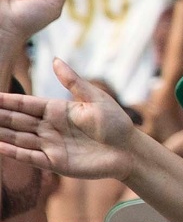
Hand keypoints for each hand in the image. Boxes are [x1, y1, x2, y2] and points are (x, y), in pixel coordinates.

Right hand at [0, 60, 141, 180]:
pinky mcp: (55, 162)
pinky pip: (30, 156)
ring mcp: (51, 145)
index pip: (25, 104)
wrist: (130, 151)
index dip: (7, 101)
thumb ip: (73, 82)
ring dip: (1, 133)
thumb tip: (55, 59)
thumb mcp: (95, 99)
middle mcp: (49, 127)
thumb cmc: (116, 123)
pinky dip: (14, 152)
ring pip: (19, 137)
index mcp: (57, 110)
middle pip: (17, 120)